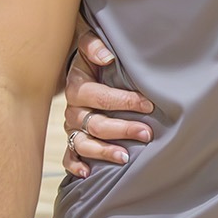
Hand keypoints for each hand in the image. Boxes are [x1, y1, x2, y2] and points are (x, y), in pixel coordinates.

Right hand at [61, 30, 152, 177]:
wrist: (79, 67)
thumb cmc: (92, 57)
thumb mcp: (89, 44)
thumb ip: (94, 46)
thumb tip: (106, 57)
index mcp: (78, 86)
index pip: (100, 97)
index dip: (124, 101)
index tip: (148, 104)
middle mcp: (73, 109)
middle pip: (95, 123)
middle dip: (122, 129)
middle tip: (147, 133)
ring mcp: (72, 126)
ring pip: (83, 142)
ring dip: (103, 150)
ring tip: (124, 157)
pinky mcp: (73, 139)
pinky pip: (69, 155)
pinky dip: (75, 165)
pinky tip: (87, 173)